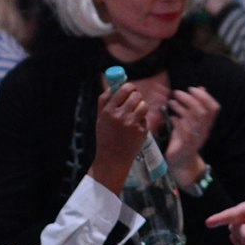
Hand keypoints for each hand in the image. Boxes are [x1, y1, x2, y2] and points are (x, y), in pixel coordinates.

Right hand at [89, 78, 151, 192]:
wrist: (113, 158)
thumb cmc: (105, 137)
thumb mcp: (100, 119)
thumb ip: (104, 102)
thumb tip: (112, 86)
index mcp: (108, 111)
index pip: (123, 90)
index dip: (129, 87)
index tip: (130, 89)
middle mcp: (120, 116)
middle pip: (136, 95)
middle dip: (136, 96)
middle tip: (134, 100)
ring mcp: (132, 124)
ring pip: (143, 105)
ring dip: (141, 107)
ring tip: (135, 113)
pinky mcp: (141, 131)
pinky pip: (145, 118)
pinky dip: (142, 120)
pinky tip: (135, 127)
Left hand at [163, 85, 218, 172]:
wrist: (182, 161)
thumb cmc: (184, 137)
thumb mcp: (190, 120)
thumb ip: (196, 105)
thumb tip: (201, 88)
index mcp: (207, 124)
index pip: (214, 108)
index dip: (205, 96)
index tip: (192, 88)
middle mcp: (204, 131)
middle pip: (202, 112)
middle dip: (189, 100)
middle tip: (177, 93)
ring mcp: (196, 139)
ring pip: (192, 121)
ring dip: (180, 108)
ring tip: (170, 102)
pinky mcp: (185, 145)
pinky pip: (184, 132)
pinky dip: (177, 122)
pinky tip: (171, 117)